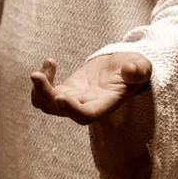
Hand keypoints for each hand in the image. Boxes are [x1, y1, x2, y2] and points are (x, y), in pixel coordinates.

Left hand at [30, 53, 151, 124]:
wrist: (123, 68)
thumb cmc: (134, 68)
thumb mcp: (142, 66)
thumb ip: (138, 70)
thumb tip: (129, 70)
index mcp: (105, 104)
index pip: (86, 116)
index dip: (72, 110)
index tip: (62, 97)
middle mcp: (86, 106)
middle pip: (59, 111)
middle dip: (45, 95)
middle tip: (36, 75)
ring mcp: (73, 99)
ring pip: (47, 105)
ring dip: (38, 90)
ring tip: (41, 69)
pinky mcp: (65, 90)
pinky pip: (45, 91)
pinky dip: (42, 78)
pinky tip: (50, 62)